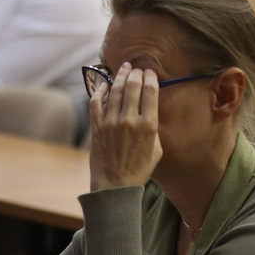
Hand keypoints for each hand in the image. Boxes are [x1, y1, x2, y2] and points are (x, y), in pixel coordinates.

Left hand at [87, 62, 162, 190]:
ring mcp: (111, 122)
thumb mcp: (157, 150)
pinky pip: (96, 103)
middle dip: (136, 73)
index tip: (150, 73)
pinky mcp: (97, 127)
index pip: (150, 92)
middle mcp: (130, 120)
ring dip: (120, 77)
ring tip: (123, 68)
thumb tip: (150, 112)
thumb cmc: (140, 169)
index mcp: (148, 125)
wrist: (115, 185)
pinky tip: (105, 85)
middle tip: (137, 68)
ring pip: (116, 91)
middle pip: (133, 87)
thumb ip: (154, 129)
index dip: (151, 78)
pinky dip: (100, 91)